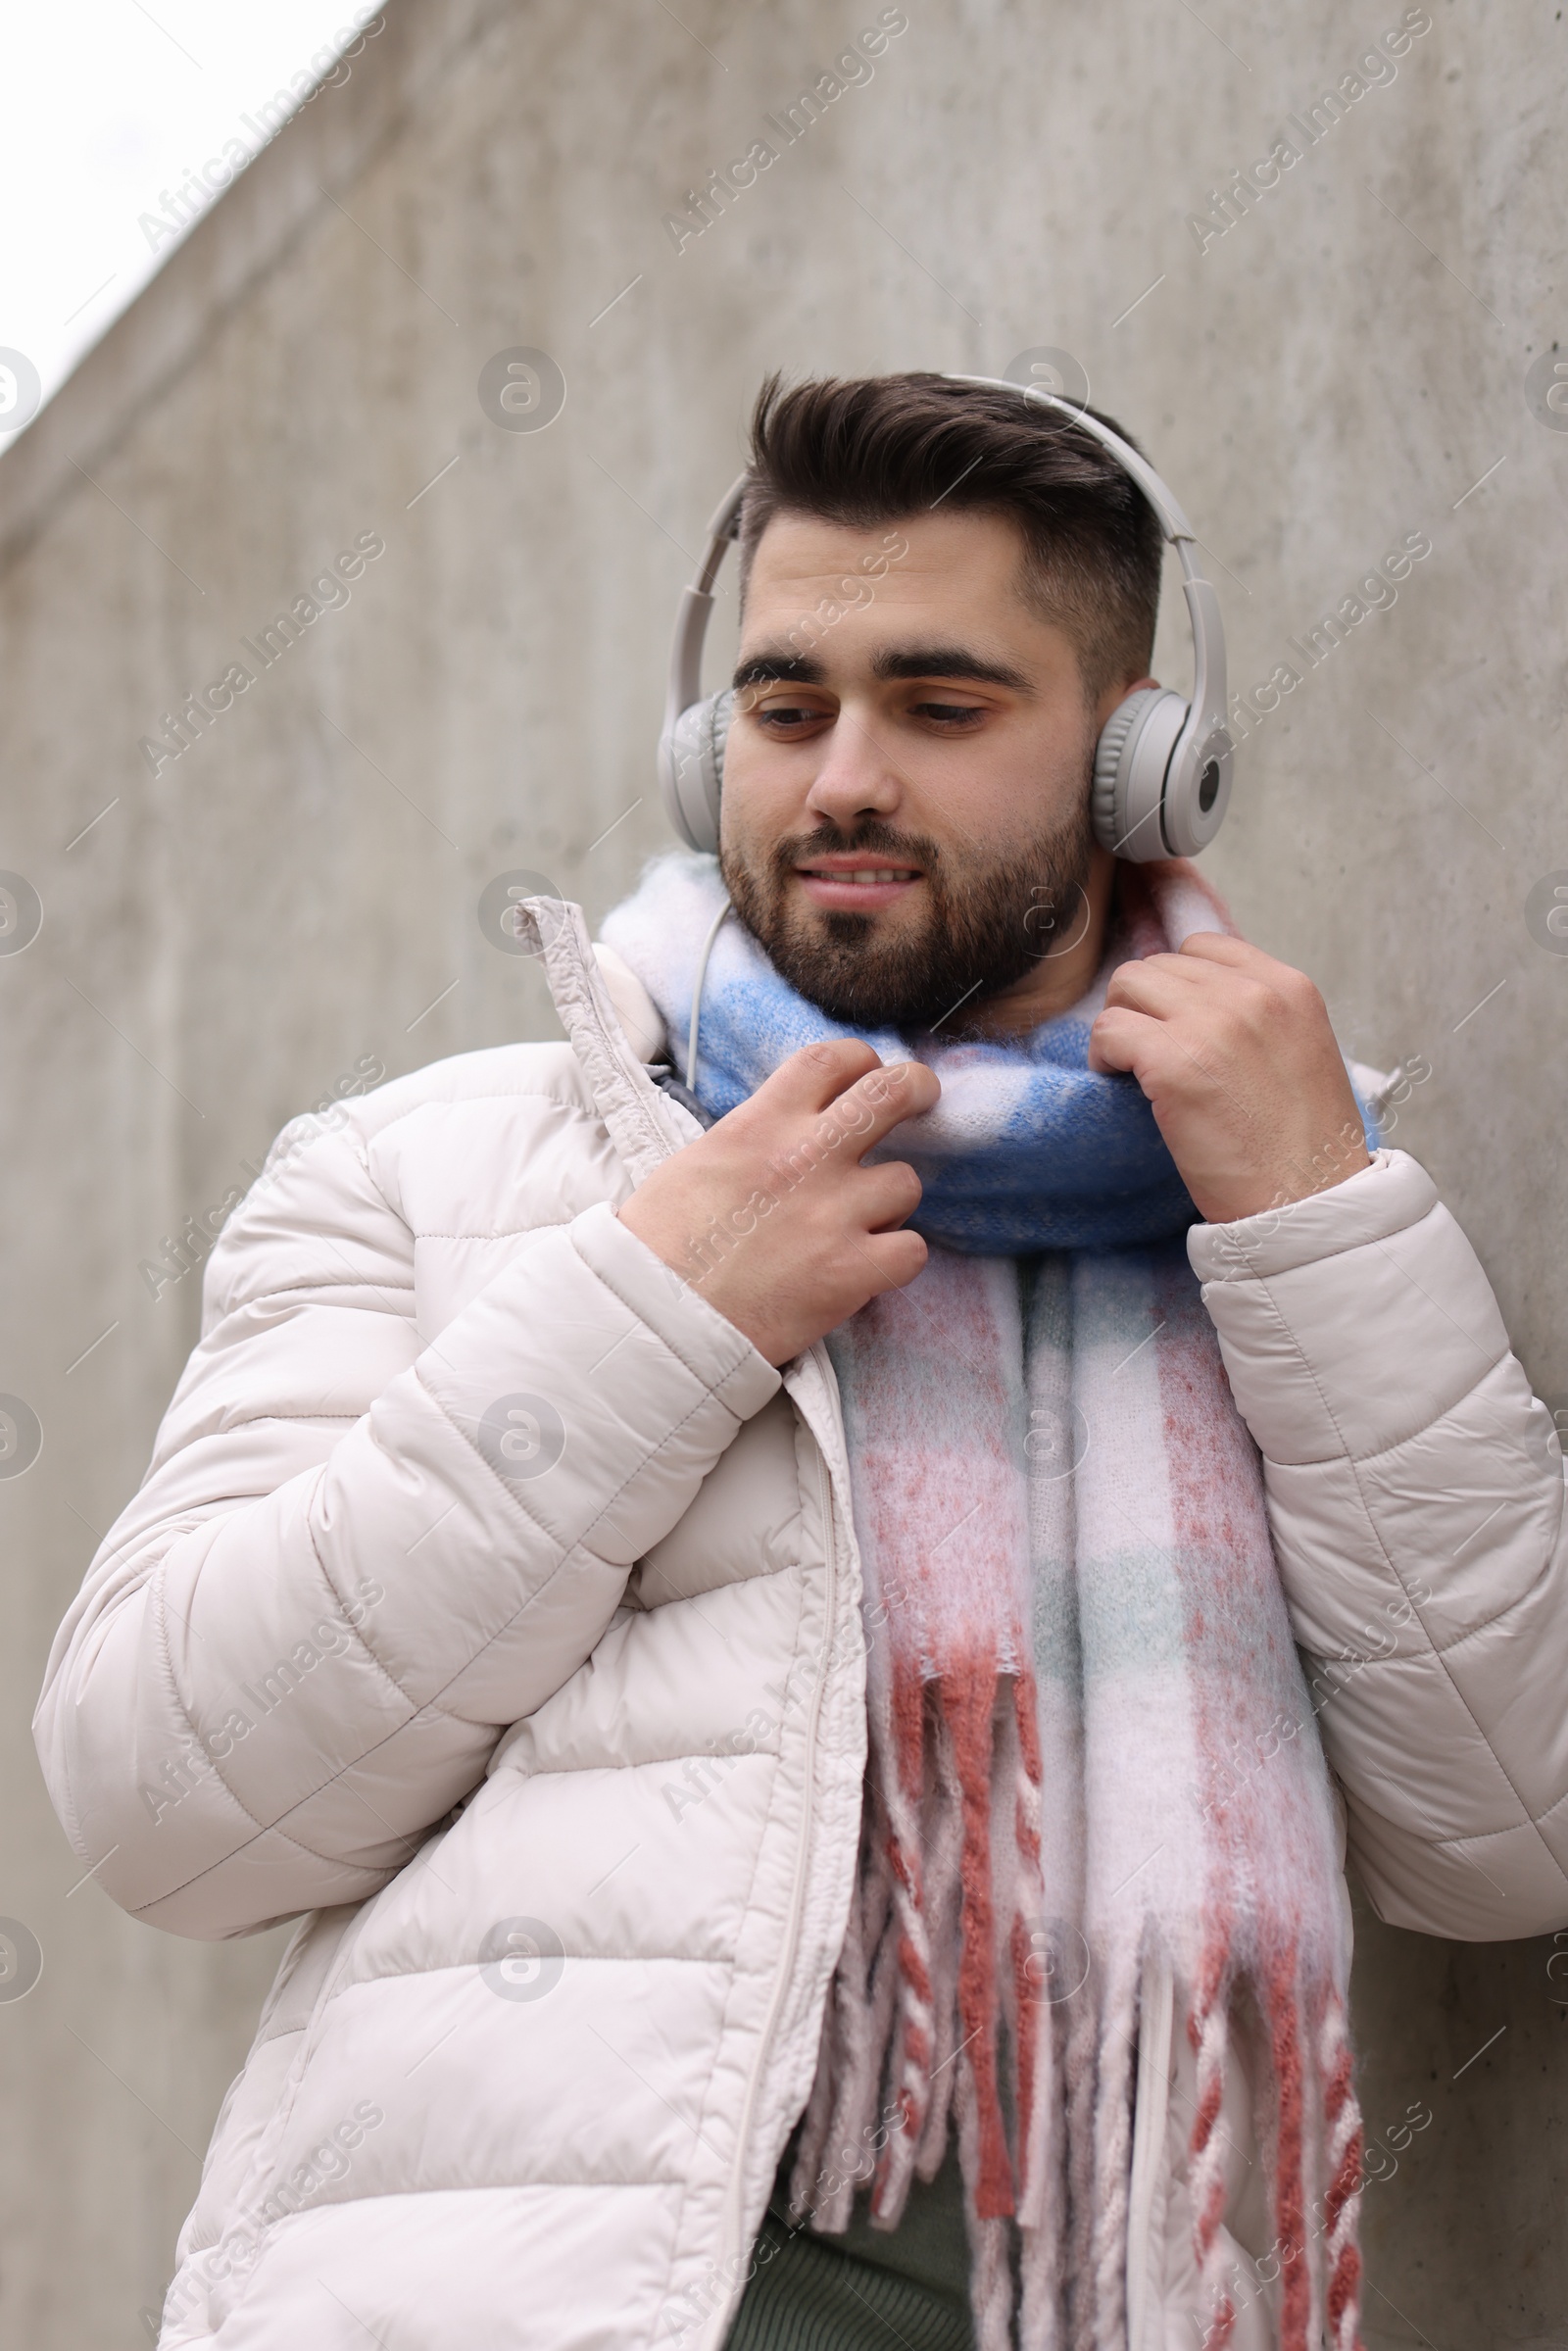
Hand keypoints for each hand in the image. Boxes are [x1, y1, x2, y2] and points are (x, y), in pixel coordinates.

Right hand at [619, 1040, 939, 1364]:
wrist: (651, 1317)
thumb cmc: (660, 1244)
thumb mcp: (699, 1161)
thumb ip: (755, 1137)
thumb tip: (788, 1130)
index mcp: (760, 1125)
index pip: (830, 1060)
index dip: (860, 1059)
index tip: (867, 1072)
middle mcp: (805, 1158)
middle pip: (891, 1093)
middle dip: (917, 1087)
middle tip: (922, 1098)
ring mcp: (833, 1214)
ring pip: (906, 1182)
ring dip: (889, 1202)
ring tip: (859, 1223)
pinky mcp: (850, 1272)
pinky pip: (912, 1251)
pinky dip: (897, 1259)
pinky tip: (869, 1267)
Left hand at [1086, 935, 1369, 1223]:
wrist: (1309, 1202)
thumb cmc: (1301, 1146)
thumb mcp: (1300, 1053)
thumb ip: (1258, 1017)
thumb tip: (1193, 1001)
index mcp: (1289, 988)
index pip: (1205, 947)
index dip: (1177, 983)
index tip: (1173, 1021)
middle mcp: (1252, 994)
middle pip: (1160, 964)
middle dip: (1145, 1005)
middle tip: (1146, 1050)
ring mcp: (1211, 1024)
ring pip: (1128, 986)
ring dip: (1121, 1023)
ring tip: (1131, 1065)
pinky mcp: (1173, 1063)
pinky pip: (1109, 1030)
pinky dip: (1103, 1055)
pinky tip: (1119, 1082)